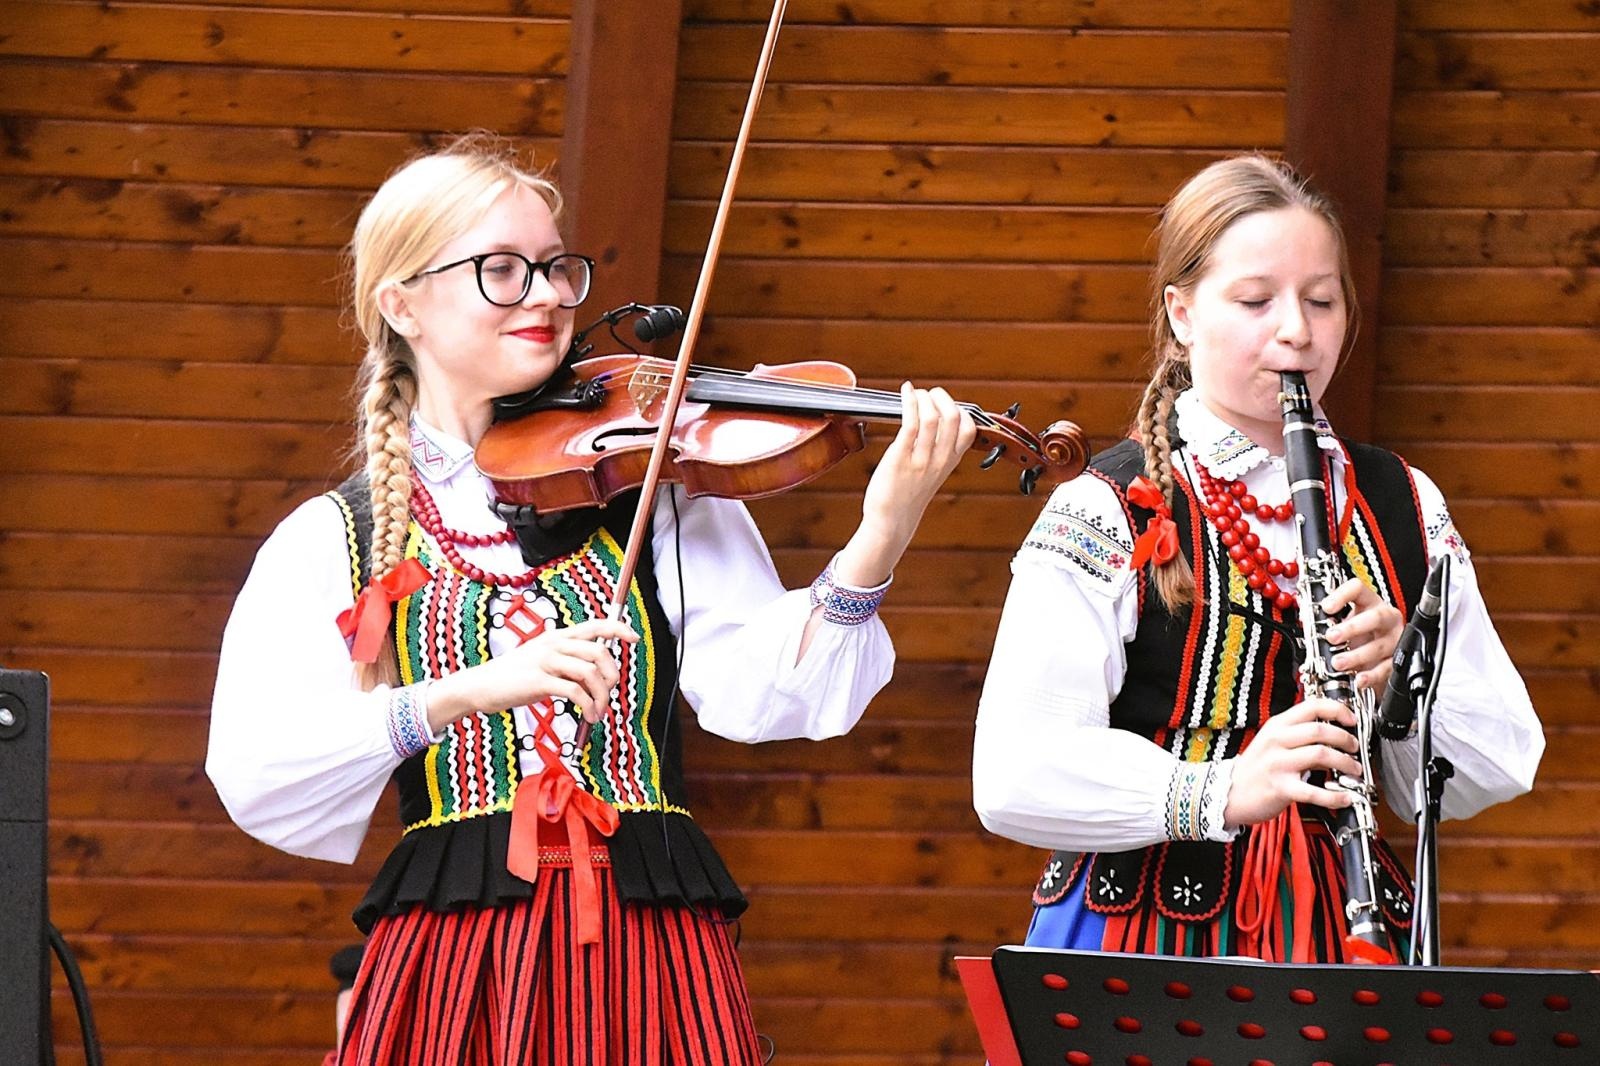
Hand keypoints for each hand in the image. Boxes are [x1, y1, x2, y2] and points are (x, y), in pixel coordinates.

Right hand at [426, 618, 637, 729]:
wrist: (481, 686)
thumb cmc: (514, 676)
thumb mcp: (542, 658)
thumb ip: (567, 659)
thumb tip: (596, 672)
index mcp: (557, 636)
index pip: (594, 624)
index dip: (618, 629)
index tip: (633, 637)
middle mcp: (554, 644)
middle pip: (598, 651)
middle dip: (612, 674)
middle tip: (609, 692)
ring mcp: (546, 661)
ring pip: (590, 673)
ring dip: (602, 697)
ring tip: (598, 712)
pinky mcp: (539, 681)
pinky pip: (576, 692)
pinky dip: (589, 706)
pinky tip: (589, 715)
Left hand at [833, 383, 976, 585]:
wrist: (891, 523)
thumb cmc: (907, 497)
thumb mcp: (932, 474)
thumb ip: (937, 452)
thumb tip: (933, 424)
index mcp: (949, 462)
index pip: (969, 429)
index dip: (960, 410)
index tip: (945, 404)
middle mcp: (939, 459)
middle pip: (954, 417)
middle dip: (942, 397)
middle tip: (929, 393)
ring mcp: (921, 459)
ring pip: (932, 417)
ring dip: (924, 397)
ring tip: (915, 393)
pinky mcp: (900, 458)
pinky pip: (910, 423)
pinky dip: (908, 401)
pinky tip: (905, 393)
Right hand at [1223, 698, 1362, 827]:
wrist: (1230, 792)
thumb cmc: (1256, 768)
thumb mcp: (1272, 741)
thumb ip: (1298, 733)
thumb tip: (1333, 732)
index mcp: (1277, 725)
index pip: (1312, 706)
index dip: (1338, 710)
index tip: (1351, 719)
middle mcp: (1277, 741)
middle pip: (1320, 730)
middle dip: (1346, 739)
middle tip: (1354, 748)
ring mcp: (1278, 764)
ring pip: (1321, 755)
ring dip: (1346, 763)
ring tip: (1354, 769)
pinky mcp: (1281, 788)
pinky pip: (1315, 791)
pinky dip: (1336, 796)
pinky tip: (1345, 797)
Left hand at [1322, 578, 1402, 690]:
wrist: (1375, 659)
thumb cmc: (1356, 635)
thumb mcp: (1343, 622)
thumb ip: (1327, 619)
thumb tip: (1305, 617)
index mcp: (1369, 602)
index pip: (1359, 589)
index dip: (1342, 595)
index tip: (1326, 607)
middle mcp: (1385, 619)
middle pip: (1375, 617)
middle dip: (1352, 628)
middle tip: (1332, 636)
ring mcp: (1393, 640)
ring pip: (1379, 646)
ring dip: (1356, 655)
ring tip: (1338, 663)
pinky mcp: (1396, 662)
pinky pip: (1386, 669)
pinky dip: (1371, 675)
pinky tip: (1359, 679)